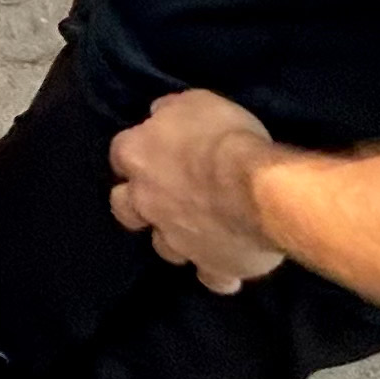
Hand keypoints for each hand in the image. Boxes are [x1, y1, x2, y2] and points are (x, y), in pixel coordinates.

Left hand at [106, 90, 284, 290]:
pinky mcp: (212, 266)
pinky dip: (219, 271)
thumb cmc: (224, 137)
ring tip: (200, 232)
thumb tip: (159, 114)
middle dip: (137, 205)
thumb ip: (172, 111)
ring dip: (178, 240)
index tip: (152, 150)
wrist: (259, 191)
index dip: (136, 153)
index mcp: (139, 158)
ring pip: (165, 248)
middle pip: (125, 209)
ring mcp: (177, 241)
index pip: (120, 154)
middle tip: (162, 197)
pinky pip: (212, 276)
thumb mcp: (196, 102)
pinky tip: (231, 264)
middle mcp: (148, 203)